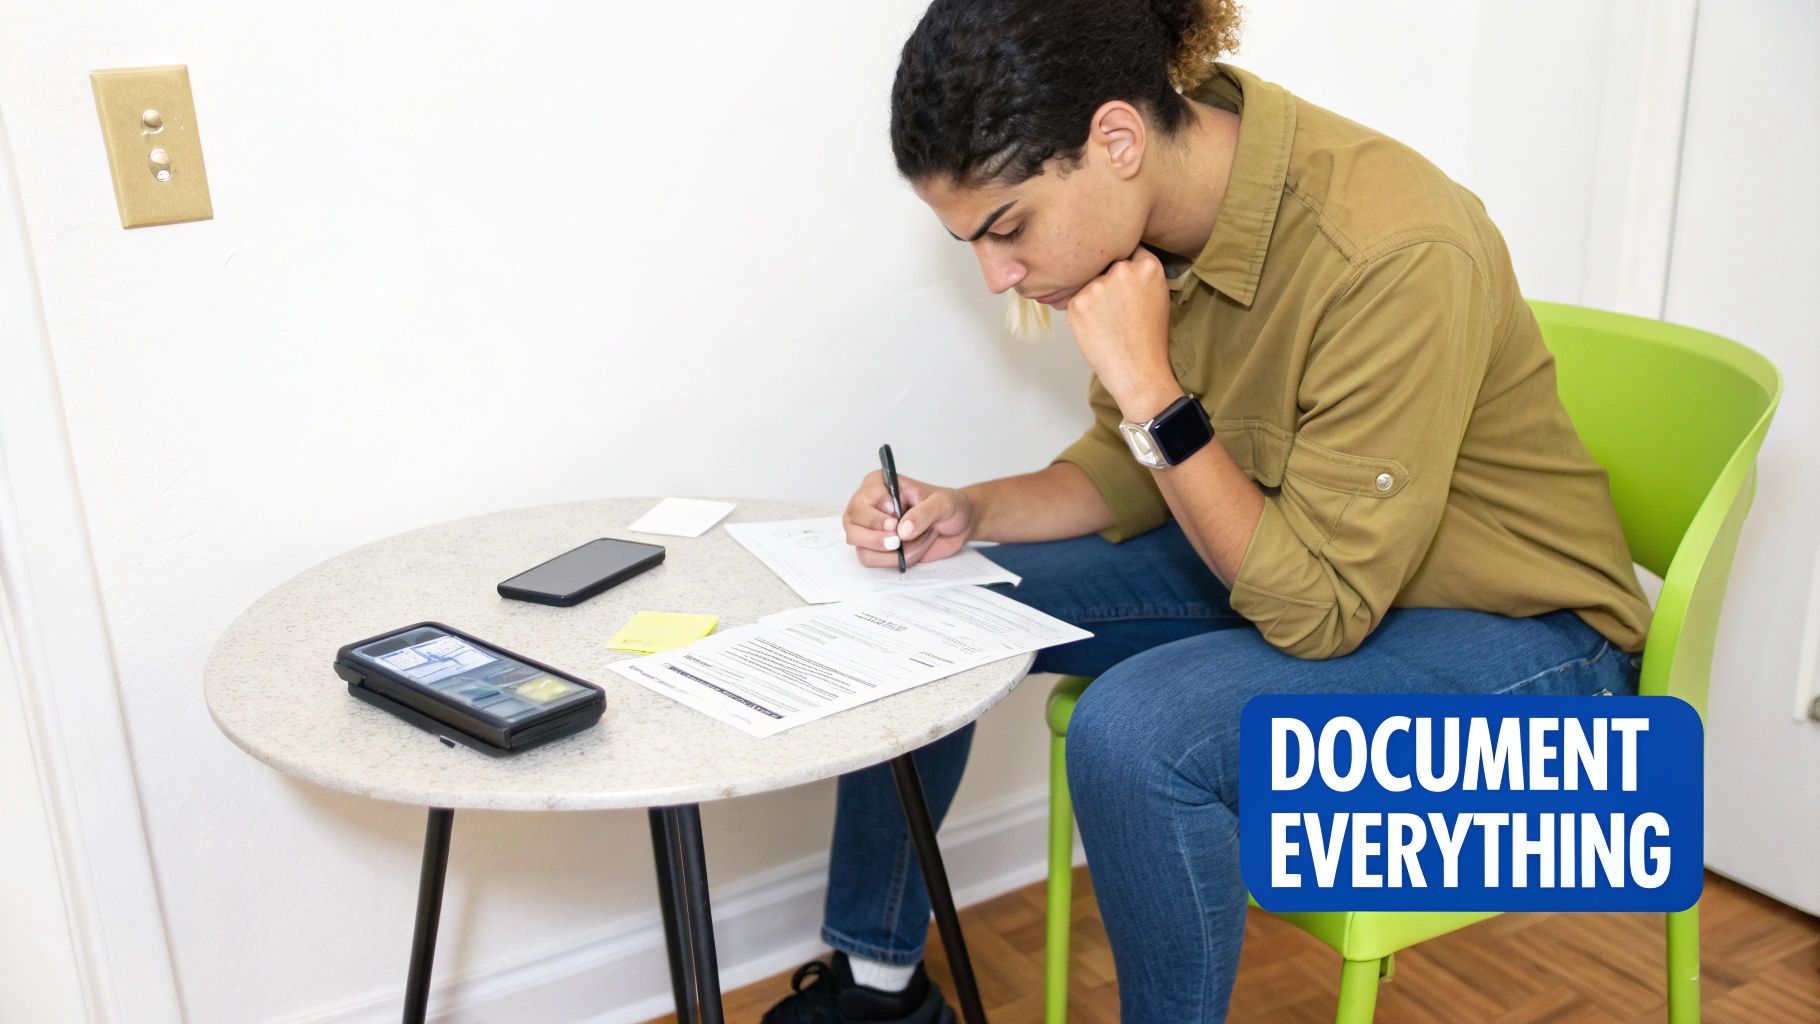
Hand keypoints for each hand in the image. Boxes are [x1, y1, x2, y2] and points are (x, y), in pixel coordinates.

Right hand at [842, 470, 977, 568]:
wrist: (959, 525)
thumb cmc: (949, 506)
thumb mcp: (942, 504)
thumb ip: (923, 513)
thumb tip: (902, 531)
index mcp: (880, 484)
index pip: (862, 500)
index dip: (875, 516)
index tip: (895, 522)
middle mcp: (870, 504)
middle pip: (852, 523)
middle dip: (875, 537)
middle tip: (897, 541)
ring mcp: (871, 527)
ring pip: (858, 544)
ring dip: (886, 551)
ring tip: (910, 545)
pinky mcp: (877, 547)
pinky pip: (869, 558)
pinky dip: (889, 561)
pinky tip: (908, 552)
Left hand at [1064, 245, 1178, 417]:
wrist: (1138, 371)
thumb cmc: (1148, 337)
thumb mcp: (1157, 295)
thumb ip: (1139, 273)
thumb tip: (1111, 257)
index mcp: (1148, 265)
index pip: (1127, 248)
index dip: (1122, 262)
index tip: (1120, 276)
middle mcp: (1122, 269)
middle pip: (1103, 262)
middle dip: (1104, 278)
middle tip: (1114, 306)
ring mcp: (1098, 285)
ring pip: (1087, 280)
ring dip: (1092, 295)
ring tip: (1107, 321)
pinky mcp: (1077, 302)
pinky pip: (1074, 298)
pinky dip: (1081, 311)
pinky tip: (1096, 328)